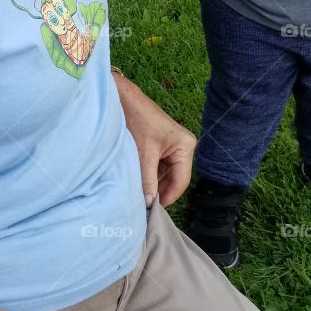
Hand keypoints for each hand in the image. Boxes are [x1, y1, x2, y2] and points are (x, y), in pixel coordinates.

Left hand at [114, 74, 195, 207]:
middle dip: (159, 191)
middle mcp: (184, 148)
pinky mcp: (162, 147)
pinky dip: (149, 175)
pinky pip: (159, 167)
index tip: (153, 211)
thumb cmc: (138, 120)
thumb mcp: (144, 153)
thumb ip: (148, 179)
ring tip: (140, 195)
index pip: (181, 182)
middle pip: (174, 179)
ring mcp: (173, 148)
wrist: (124, 100)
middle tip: (144, 206)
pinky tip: (139, 182)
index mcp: (186, 147)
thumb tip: (149, 204)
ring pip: (165, 175)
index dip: (168, 197)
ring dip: (153, 184)